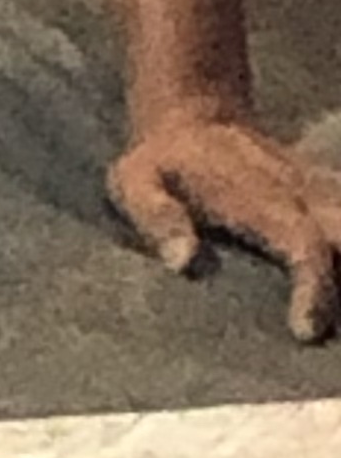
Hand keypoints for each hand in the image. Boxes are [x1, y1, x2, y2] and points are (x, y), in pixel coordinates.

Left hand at [108, 108, 340, 341]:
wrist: (195, 115)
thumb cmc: (162, 162)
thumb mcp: (136, 182)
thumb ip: (158, 218)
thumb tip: (183, 262)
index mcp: (257, 199)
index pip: (302, 243)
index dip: (314, 285)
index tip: (308, 333)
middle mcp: (302, 194)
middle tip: (340, 341)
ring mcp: (321, 193)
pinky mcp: (329, 196)